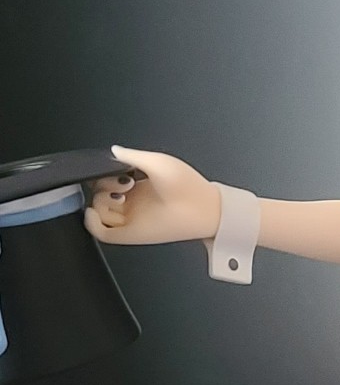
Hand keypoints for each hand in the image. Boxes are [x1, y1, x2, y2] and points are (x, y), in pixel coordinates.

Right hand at [83, 145, 220, 246]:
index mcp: (138, 184)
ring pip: (98, 211)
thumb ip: (131, 156)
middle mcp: (131, 201)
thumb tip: (114, 150)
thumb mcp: (157, 161)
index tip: (110, 168)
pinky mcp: (129, 234)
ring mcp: (129, 217)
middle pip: (99, 193)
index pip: (108, 179)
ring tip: (122, 194)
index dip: (103, 173)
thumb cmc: (187, 185)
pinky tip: (93, 212)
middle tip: (125, 182)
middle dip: (103, 184)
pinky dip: (91, 223)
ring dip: (101, 199)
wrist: (202, 209)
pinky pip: (102, 233)